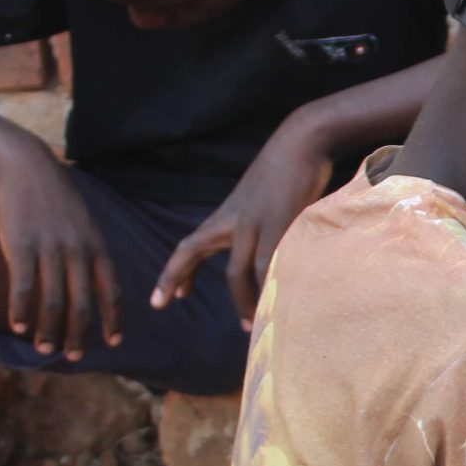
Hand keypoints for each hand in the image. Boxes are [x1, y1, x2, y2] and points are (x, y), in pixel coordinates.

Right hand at [0, 139, 119, 359]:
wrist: (24, 163)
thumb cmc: (52, 195)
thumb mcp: (80, 221)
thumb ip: (86, 250)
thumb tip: (87, 279)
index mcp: (96, 245)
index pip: (111, 290)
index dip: (113, 319)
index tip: (114, 341)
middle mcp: (78, 250)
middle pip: (84, 304)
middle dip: (81, 335)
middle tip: (75, 357)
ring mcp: (50, 248)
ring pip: (54, 301)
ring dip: (50, 330)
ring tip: (44, 349)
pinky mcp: (21, 246)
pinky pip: (23, 287)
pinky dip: (21, 311)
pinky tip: (17, 326)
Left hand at [151, 127, 331, 324]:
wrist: (302, 140)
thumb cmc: (288, 171)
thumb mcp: (261, 202)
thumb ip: (256, 228)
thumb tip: (263, 256)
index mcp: (227, 216)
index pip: (190, 245)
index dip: (173, 272)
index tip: (162, 300)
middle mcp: (233, 220)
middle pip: (197, 251)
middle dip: (176, 277)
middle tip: (164, 304)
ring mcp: (255, 222)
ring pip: (239, 271)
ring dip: (243, 301)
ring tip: (248, 325)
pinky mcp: (281, 223)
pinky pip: (271, 265)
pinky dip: (272, 287)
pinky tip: (277, 303)